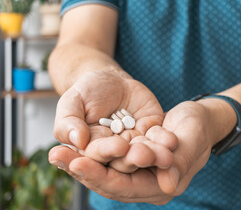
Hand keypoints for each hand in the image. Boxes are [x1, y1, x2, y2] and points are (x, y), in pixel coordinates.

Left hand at [49, 100, 226, 203]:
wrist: (196, 119)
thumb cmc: (198, 129)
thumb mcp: (192, 141)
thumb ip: (181, 163)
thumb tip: (168, 186)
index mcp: (161, 187)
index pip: (124, 187)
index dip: (100, 175)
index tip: (77, 162)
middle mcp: (145, 184)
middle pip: (108, 181)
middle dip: (82, 169)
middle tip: (57, 156)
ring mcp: (136, 172)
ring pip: (103, 170)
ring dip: (79, 161)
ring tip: (56, 152)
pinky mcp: (130, 159)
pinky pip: (106, 158)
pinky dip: (89, 152)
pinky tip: (70, 144)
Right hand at [52, 69, 176, 171]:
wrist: (110, 80)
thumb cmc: (87, 91)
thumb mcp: (73, 101)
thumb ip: (68, 122)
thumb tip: (77, 142)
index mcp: (91, 150)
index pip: (98, 156)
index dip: (108, 152)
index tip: (118, 146)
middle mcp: (115, 153)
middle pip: (125, 160)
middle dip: (135, 158)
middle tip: (144, 155)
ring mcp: (135, 144)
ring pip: (145, 153)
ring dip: (155, 154)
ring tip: (164, 155)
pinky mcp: (151, 133)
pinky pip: (159, 139)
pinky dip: (166, 140)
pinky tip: (172, 141)